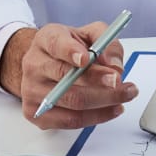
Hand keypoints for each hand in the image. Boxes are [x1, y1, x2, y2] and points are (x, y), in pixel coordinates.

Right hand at [0, 22, 136, 129]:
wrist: (47, 64)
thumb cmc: (70, 49)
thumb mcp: (90, 34)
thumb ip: (107, 43)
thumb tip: (114, 65)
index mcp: (46, 39)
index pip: (55, 44)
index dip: (71, 52)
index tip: (87, 58)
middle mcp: (35, 64)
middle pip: (66, 77)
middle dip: (98, 81)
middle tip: (120, 82)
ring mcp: (32, 90)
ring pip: (72, 101)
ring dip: (104, 101)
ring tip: (123, 96)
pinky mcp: (36, 113)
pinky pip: (70, 121)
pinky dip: (95, 117)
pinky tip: (110, 109)